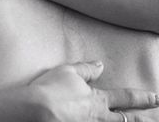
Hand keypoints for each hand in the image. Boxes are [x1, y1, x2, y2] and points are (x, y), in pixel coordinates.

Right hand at [29, 61, 158, 121]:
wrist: (36, 110)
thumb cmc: (50, 90)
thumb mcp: (67, 71)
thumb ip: (86, 69)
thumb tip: (100, 65)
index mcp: (98, 99)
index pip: (125, 98)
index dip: (142, 98)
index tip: (155, 97)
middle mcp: (100, 118)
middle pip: (128, 120)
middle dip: (145, 119)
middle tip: (158, 117)